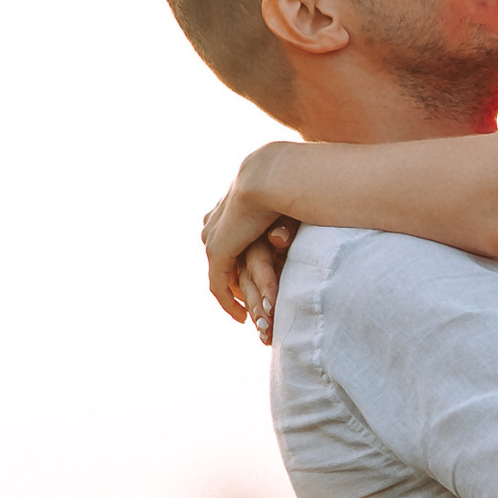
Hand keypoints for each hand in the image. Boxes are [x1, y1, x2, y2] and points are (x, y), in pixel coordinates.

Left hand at [203, 172, 299, 334]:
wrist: (270, 178)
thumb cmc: (285, 189)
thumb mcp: (279, 213)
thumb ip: (276, 228)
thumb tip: (276, 240)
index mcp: (225, 209)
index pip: (227, 247)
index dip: (238, 269)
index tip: (250, 287)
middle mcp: (212, 224)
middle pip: (221, 264)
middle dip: (235, 290)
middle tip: (250, 313)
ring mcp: (212, 237)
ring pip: (221, 276)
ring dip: (238, 299)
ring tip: (252, 319)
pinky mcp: (216, 251)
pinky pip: (219, 285)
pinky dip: (229, 303)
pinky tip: (241, 317)